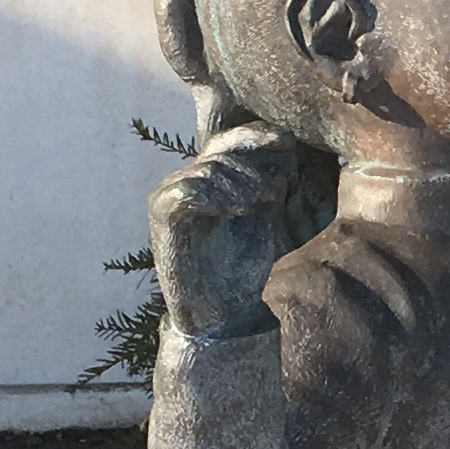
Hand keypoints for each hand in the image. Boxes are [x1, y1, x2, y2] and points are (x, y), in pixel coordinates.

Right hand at [149, 125, 298, 342]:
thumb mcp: (269, 218)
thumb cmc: (247, 268)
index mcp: (213, 181)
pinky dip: (214, 196)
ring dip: (235, 184)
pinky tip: (234, 211)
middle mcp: (188, 183)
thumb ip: (273, 182)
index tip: (287, 140)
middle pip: (219, 151)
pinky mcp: (162, 216)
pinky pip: (186, 190)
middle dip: (250, 168)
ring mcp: (170, 197)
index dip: (256, 135)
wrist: (225, 313)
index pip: (229, 141)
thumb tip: (287, 145)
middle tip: (269, 195)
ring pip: (205, 169)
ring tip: (251, 207)